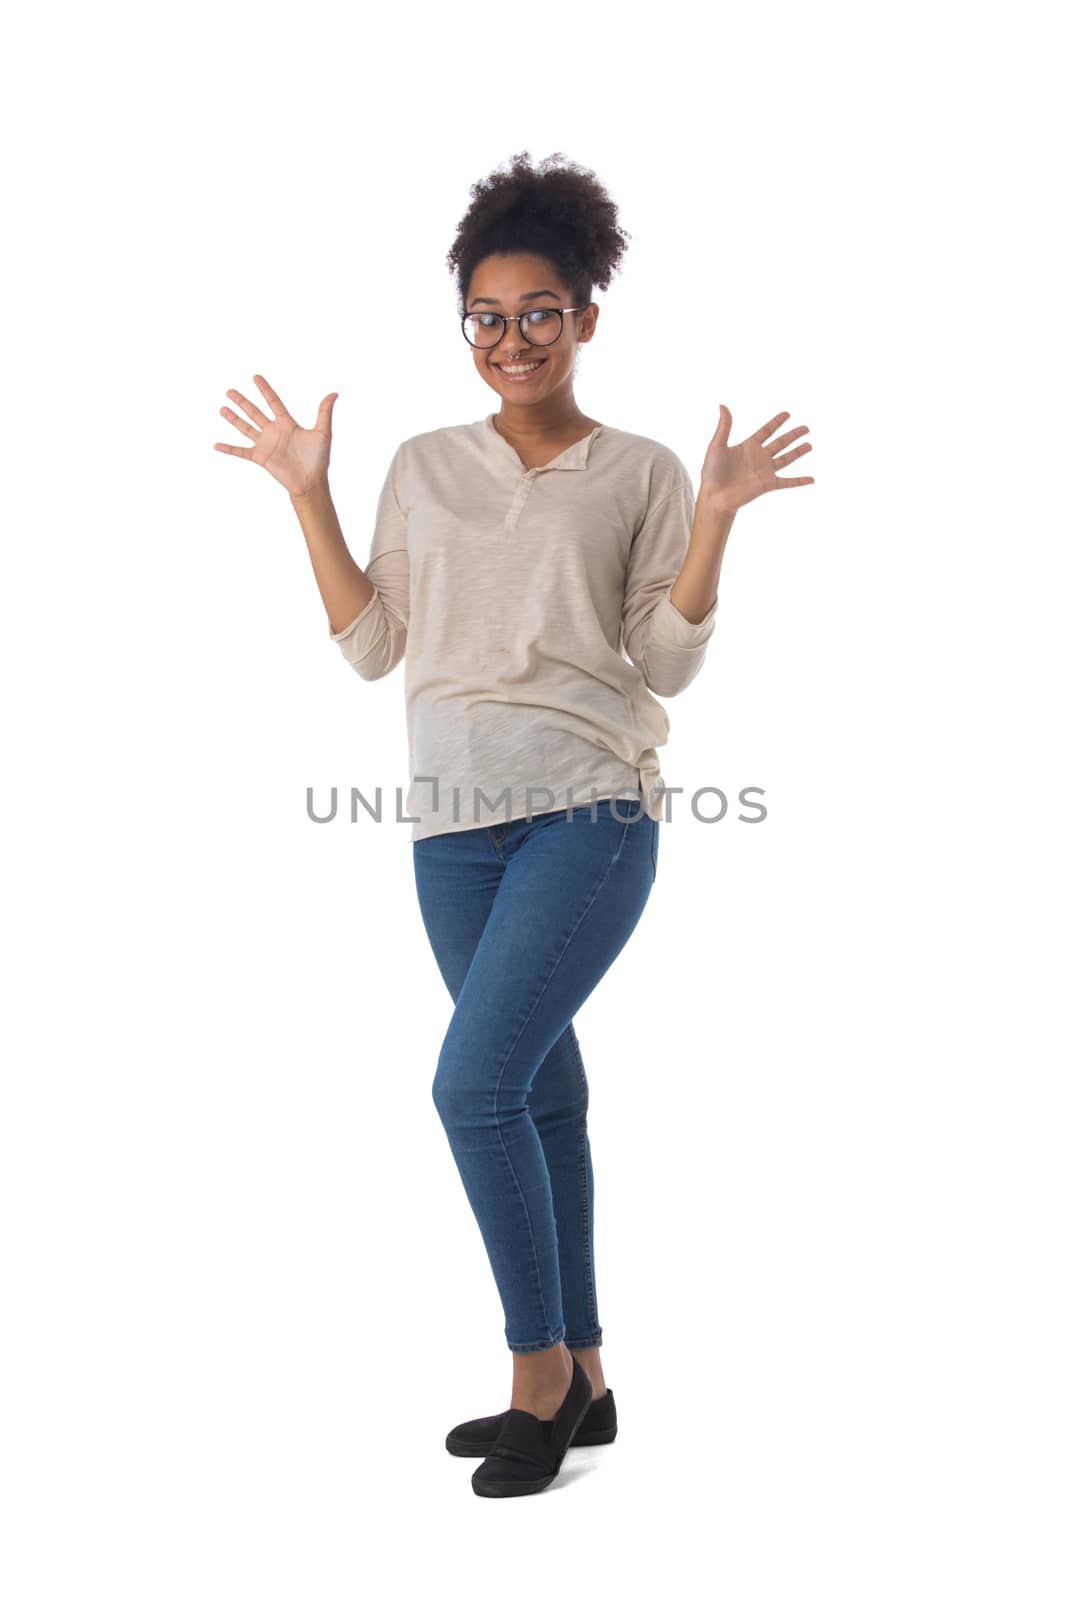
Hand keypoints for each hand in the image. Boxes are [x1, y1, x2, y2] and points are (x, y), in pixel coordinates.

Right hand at [213, 374, 338, 497]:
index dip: (265, 390)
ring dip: (233, 419)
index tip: (255, 377)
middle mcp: (274, 431)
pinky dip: (228, 449)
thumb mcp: (323, 432)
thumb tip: (334, 393)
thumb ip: (324, 412)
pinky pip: (241, 452)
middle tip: (229, 391)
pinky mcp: (260, 457)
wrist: (311, 481)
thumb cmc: (319, 459)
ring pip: (245, 428)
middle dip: (242, 401)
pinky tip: (216, 445)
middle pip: (254, 412)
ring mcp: (265, 444)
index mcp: (287, 423)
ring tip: (222, 408)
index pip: (274, 402)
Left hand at [699, 404, 814, 513]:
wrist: (714, 497)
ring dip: (798, 452)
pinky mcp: (768, 485)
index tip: (787, 414)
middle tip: (806, 428)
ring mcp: (765, 471)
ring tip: (810, 445)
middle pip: (780, 443)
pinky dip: (800, 481)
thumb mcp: (717, 446)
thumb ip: (724, 427)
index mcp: (748, 446)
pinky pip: (787, 482)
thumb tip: (723, 405)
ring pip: (786, 458)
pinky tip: (812, 479)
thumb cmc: (712, 473)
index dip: (776, 422)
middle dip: (793, 435)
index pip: (766, 431)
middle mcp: (759, 457)